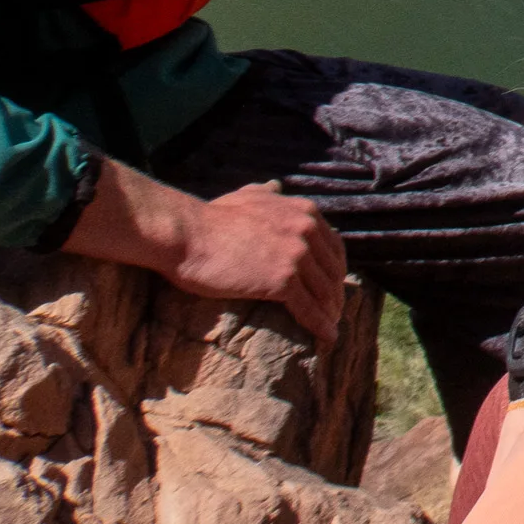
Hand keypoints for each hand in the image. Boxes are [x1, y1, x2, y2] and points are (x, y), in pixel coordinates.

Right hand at [66, 162, 349, 343]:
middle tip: (335, 311)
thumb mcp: (246, 195)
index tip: (334, 284)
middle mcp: (306, 230)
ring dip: (331, 312)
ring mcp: (296, 255)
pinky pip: (308, 307)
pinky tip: (327, 337)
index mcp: (303, 212)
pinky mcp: (282, 280)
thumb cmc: (208, 218)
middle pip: (333, 269)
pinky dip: (321, 324)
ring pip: (324, 290)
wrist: (186, 234)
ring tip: (332, 327)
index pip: (332, 245)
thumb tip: (274, 185)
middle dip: (336, 292)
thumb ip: (265, 193)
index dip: (335, 268)